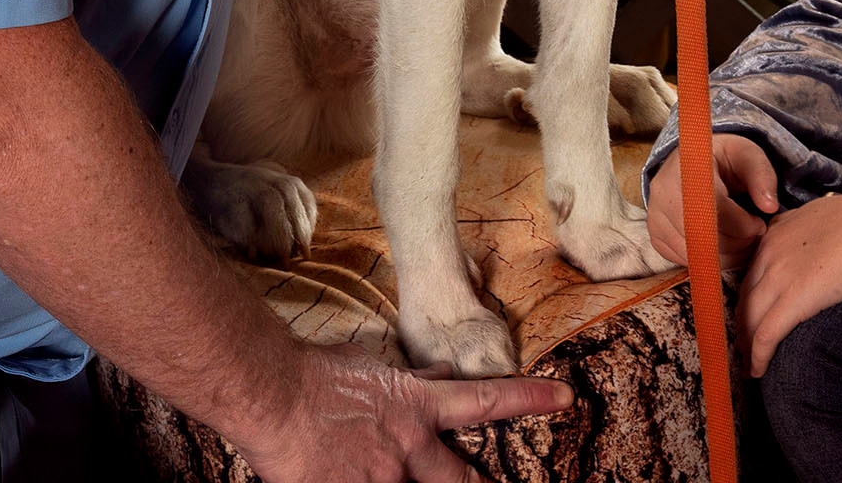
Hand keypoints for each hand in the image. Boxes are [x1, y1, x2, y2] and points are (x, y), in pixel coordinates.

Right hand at [233, 344, 573, 482]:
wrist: (276, 394)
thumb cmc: (320, 376)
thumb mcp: (376, 370)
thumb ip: (415, 379)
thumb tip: (442, 373)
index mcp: (419, 407)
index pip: (488, 399)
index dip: (530, 399)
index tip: (565, 397)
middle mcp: (409, 448)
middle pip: (462, 481)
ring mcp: (382, 480)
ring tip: (398, 476)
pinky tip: (356, 482)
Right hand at [646, 134, 780, 270]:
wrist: (693, 164)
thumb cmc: (724, 160)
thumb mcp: (748, 155)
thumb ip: (763, 176)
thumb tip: (769, 207)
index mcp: (686, 166)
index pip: (715, 208)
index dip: (742, 225)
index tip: (759, 225)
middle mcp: (663, 190)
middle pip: (701, 235)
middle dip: (736, 246)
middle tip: (753, 239)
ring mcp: (655, 215)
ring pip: (693, 253)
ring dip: (725, 258)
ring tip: (742, 244)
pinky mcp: (656, 236)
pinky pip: (684, 260)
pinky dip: (709, 261)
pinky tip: (724, 248)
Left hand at [733, 187, 841, 377]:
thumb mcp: (822, 217)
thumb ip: (805, 233)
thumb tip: (810, 249)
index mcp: (776, 233)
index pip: (751, 272)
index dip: (747, 298)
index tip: (748, 315)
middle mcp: (769, 252)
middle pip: (744, 296)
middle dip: (741, 323)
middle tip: (742, 345)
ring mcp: (778, 274)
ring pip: (749, 316)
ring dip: (746, 343)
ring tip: (747, 363)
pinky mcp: (794, 299)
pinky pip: (766, 333)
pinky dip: (757, 354)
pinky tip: (757, 370)